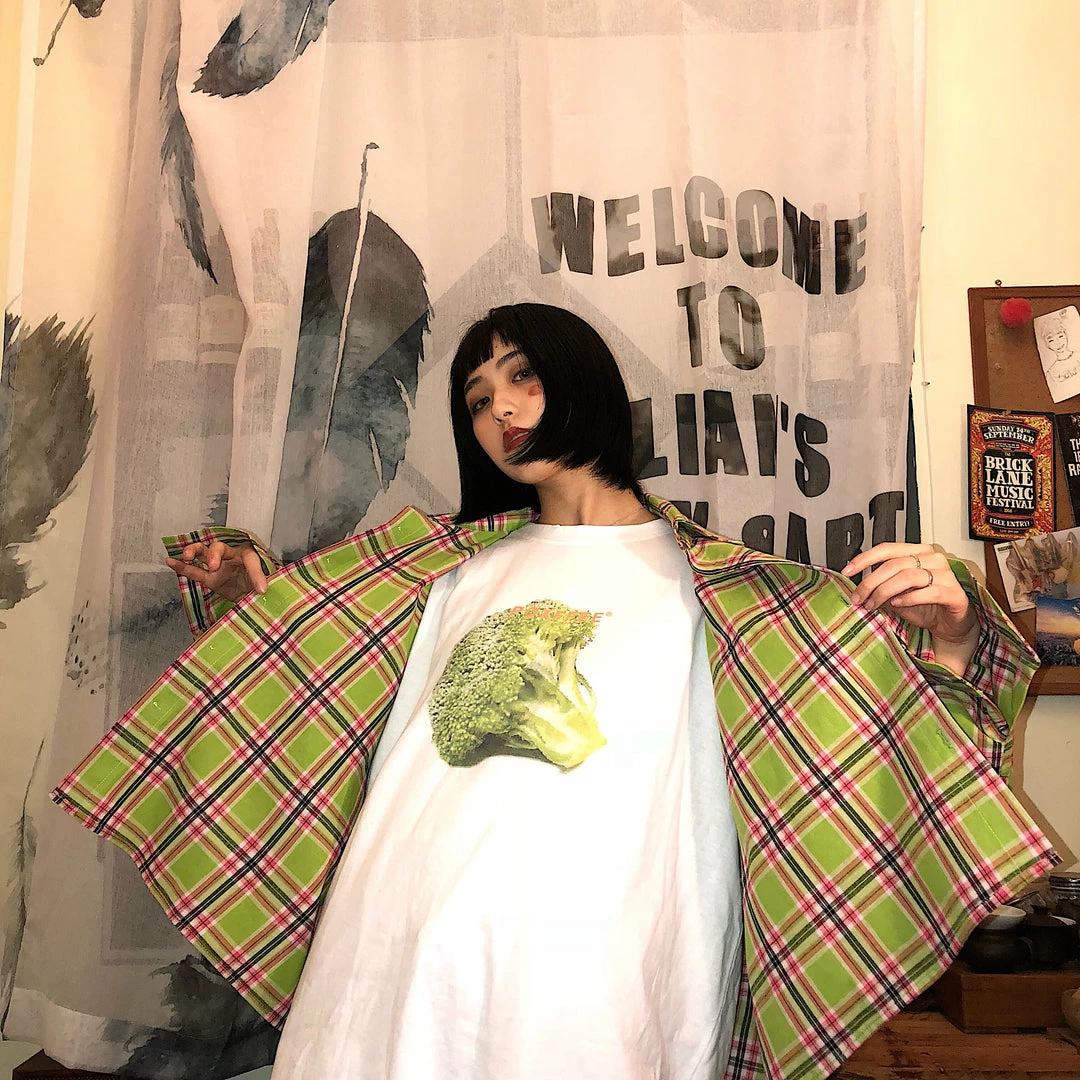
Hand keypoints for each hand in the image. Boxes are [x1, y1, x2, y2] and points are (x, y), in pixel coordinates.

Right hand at [165, 541, 267, 601]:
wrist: (254, 596)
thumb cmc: (259, 584)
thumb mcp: (265, 582)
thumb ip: (261, 581)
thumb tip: (262, 590)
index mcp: (248, 555)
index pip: (250, 558)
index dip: (255, 572)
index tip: (260, 588)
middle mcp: (231, 557)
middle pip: (219, 548)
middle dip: (214, 555)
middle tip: (213, 566)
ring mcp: (218, 566)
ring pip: (202, 553)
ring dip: (194, 552)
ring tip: (187, 556)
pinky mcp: (209, 578)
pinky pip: (194, 571)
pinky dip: (182, 566)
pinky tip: (170, 560)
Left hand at [842, 543, 978, 675]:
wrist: (950, 624)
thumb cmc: (925, 605)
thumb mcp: (896, 594)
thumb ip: (880, 586)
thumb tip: (857, 587)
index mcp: (917, 552)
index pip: (887, 549)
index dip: (864, 559)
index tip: (847, 570)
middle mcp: (932, 558)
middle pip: (894, 565)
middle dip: (870, 582)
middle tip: (858, 597)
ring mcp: (945, 574)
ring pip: (907, 577)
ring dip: (884, 592)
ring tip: (873, 604)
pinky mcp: (953, 592)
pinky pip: (927, 592)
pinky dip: (908, 598)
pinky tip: (897, 604)